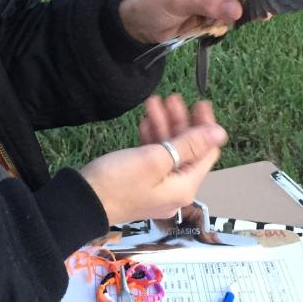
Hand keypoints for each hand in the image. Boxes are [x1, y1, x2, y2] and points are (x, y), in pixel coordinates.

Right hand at [79, 95, 226, 224]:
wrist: (82, 203)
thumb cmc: (117, 182)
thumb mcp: (155, 159)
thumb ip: (190, 145)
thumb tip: (220, 133)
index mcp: (184, 186)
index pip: (207, 152)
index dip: (205, 126)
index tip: (199, 102)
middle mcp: (175, 190)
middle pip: (188, 150)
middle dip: (181, 122)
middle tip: (172, 98)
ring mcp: (158, 188)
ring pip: (170, 151)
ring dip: (165, 126)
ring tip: (154, 103)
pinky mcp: (142, 184)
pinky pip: (155, 158)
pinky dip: (152, 139)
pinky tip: (145, 122)